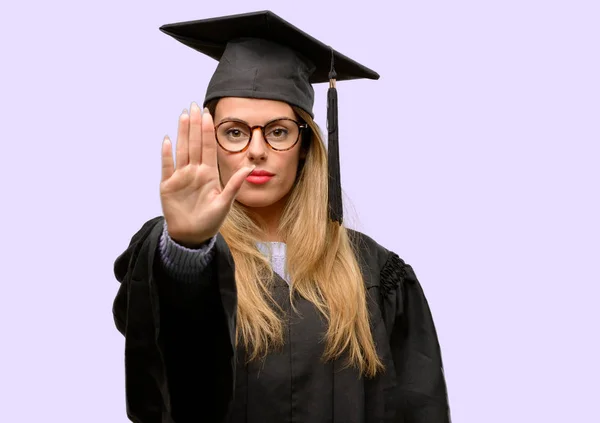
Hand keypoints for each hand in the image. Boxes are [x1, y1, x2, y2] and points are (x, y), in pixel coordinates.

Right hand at [159, 102, 253, 246]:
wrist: (192, 236)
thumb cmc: (210, 221)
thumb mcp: (225, 203)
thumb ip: (235, 185)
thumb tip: (250, 167)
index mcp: (209, 174)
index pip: (208, 148)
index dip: (208, 131)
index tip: (208, 114)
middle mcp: (194, 172)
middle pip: (194, 144)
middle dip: (194, 125)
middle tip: (194, 105)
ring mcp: (180, 177)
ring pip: (181, 150)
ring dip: (181, 133)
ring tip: (183, 115)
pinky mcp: (168, 186)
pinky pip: (167, 167)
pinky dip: (167, 155)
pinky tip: (167, 140)